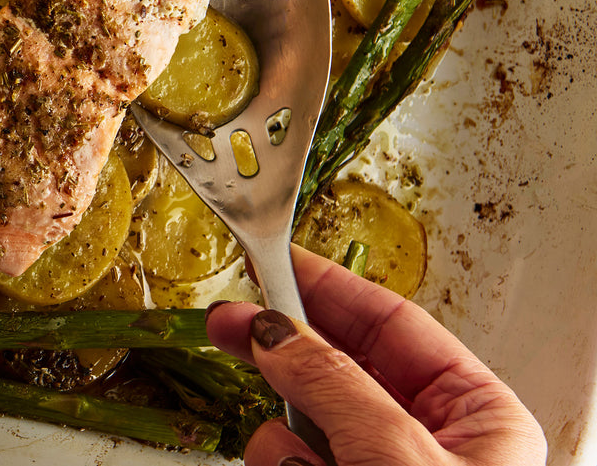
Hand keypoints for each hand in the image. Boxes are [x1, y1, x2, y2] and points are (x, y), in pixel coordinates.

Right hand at [206, 245, 544, 465]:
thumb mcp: (397, 455)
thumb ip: (334, 385)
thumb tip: (275, 331)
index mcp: (477, 417)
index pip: (392, 324)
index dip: (329, 288)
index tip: (275, 260)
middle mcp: (432, 444)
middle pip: (339, 367)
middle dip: (283, 353)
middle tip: (229, 324)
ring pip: (303, 422)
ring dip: (283, 437)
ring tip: (296, 463)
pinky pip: (287, 461)